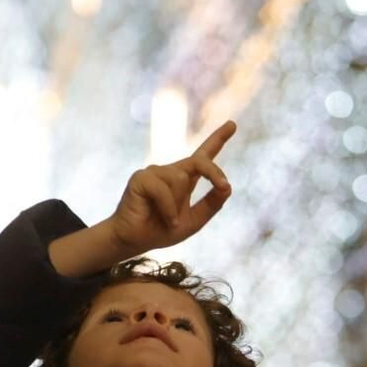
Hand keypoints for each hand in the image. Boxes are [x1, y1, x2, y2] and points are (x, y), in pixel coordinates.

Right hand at [107, 121, 235, 256]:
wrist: (134, 241)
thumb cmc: (161, 230)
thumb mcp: (194, 220)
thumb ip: (211, 204)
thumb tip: (228, 187)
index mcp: (184, 179)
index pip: (203, 156)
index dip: (217, 139)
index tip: (232, 125)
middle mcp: (171, 171)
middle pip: (199, 161)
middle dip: (214, 173)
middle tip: (225, 186)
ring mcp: (155, 172)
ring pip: (181, 180)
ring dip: (177, 206)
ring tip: (168, 219)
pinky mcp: (141, 177)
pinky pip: (163, 189)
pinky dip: (168, 208)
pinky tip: (164, 218)